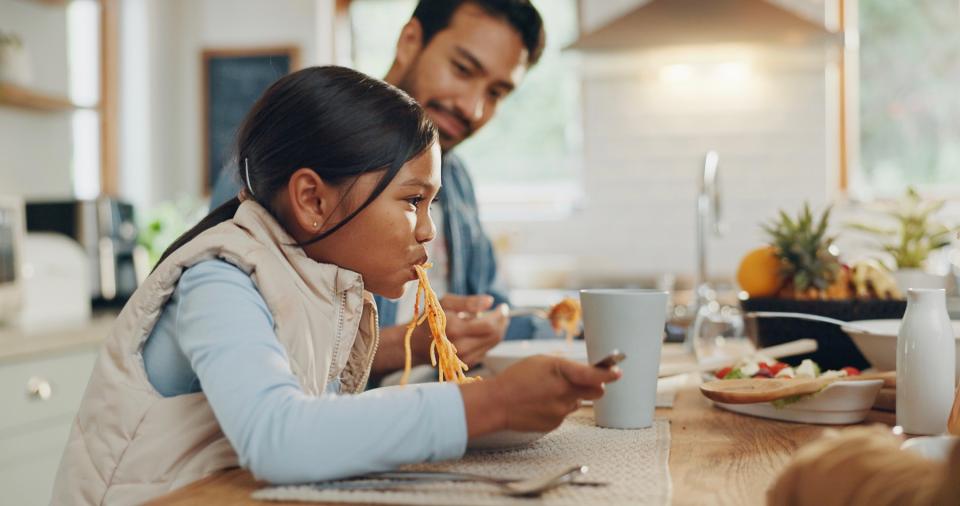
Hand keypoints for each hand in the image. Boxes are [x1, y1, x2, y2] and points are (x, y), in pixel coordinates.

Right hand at [437, 295, 506, 366]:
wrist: (418, 344)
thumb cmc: (432, 319)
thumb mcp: (445, 303)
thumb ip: (469, 302)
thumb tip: (490, 301)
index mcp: (456, 330)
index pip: (489, 325)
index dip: (500, 315)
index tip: (502, 306)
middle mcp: (462, 347)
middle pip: (494, 336)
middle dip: (502, 323)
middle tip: (502, 312)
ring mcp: (465, 358)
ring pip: (493, 344)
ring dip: (498, 331)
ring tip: (493, 319)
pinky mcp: (468, 363)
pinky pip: (486, 350)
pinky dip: (488, 339)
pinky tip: (482, 331)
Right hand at [460, 356, 620, 435]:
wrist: (497, 403)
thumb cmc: (517, 378)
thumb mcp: (541, 362)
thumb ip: (567, 367)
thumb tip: (587, 375)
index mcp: (561, 371)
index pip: (593, 374)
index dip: (608, 374)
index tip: (617, 372)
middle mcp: (564, 392)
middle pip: (596, 391)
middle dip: (595, 386)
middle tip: (584, 382)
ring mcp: (561, 410)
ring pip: (577, 402)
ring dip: (570, 396)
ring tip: (547, 392)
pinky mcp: (555, 424)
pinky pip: (564, 413)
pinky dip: (557, 407)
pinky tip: (541, 403)